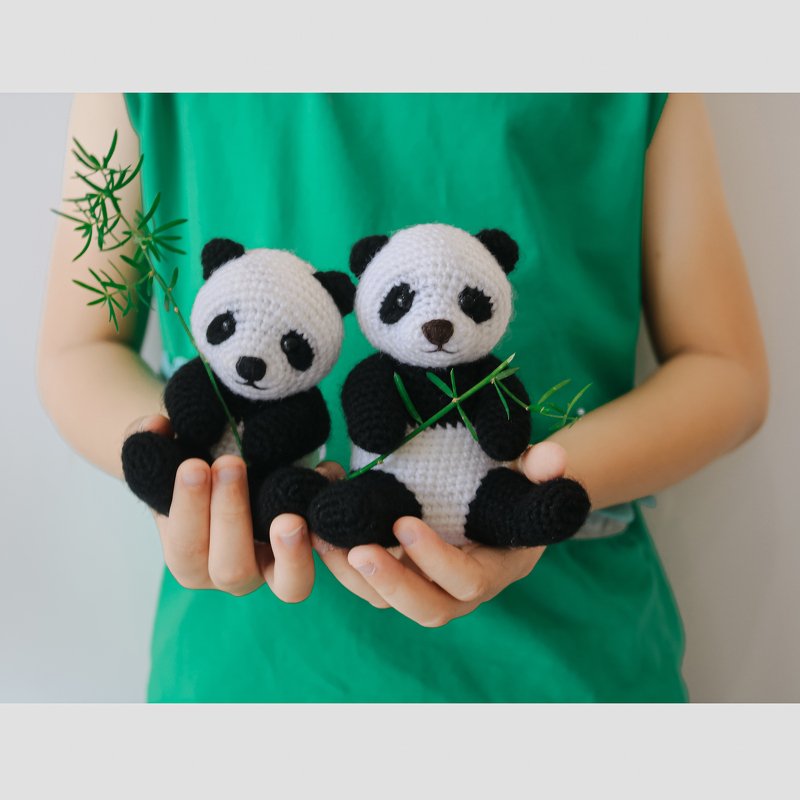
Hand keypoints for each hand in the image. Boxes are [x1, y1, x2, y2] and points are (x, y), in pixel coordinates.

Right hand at [126, 415, 337, 600]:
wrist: (231, 466)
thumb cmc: (194, 464)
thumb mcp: (168, 452)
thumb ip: (149, 440)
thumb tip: (154, 425)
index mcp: (189, 558)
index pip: (186, 548)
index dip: (189, 508)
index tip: (194, 464)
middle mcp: (232, 573)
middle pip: (231, 568)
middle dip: (230, 515)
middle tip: (231, 465)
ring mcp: (276, 569)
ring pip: (288, 584)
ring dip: (289, 552)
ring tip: (290, 518)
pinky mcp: (313, 549)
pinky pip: (326, 554)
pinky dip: (330, 530)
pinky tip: (327, 483)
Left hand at [311, 441, 567, 624]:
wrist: (496, 500)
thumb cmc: (514, 488)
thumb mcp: (530, 477)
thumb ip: (543, 468)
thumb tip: (554, 456)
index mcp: (493, 570)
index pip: (466, 581)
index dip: (436, 560)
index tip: (404, 524)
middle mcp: (459, 591)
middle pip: (425, 608)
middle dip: (390, 582)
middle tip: (356, 551)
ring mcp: (426, 586)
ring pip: (388, 601)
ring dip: (355, 576)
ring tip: (327, 540)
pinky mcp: (398, 575)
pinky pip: (369, 584)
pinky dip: (342, 564)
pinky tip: (321, 532)